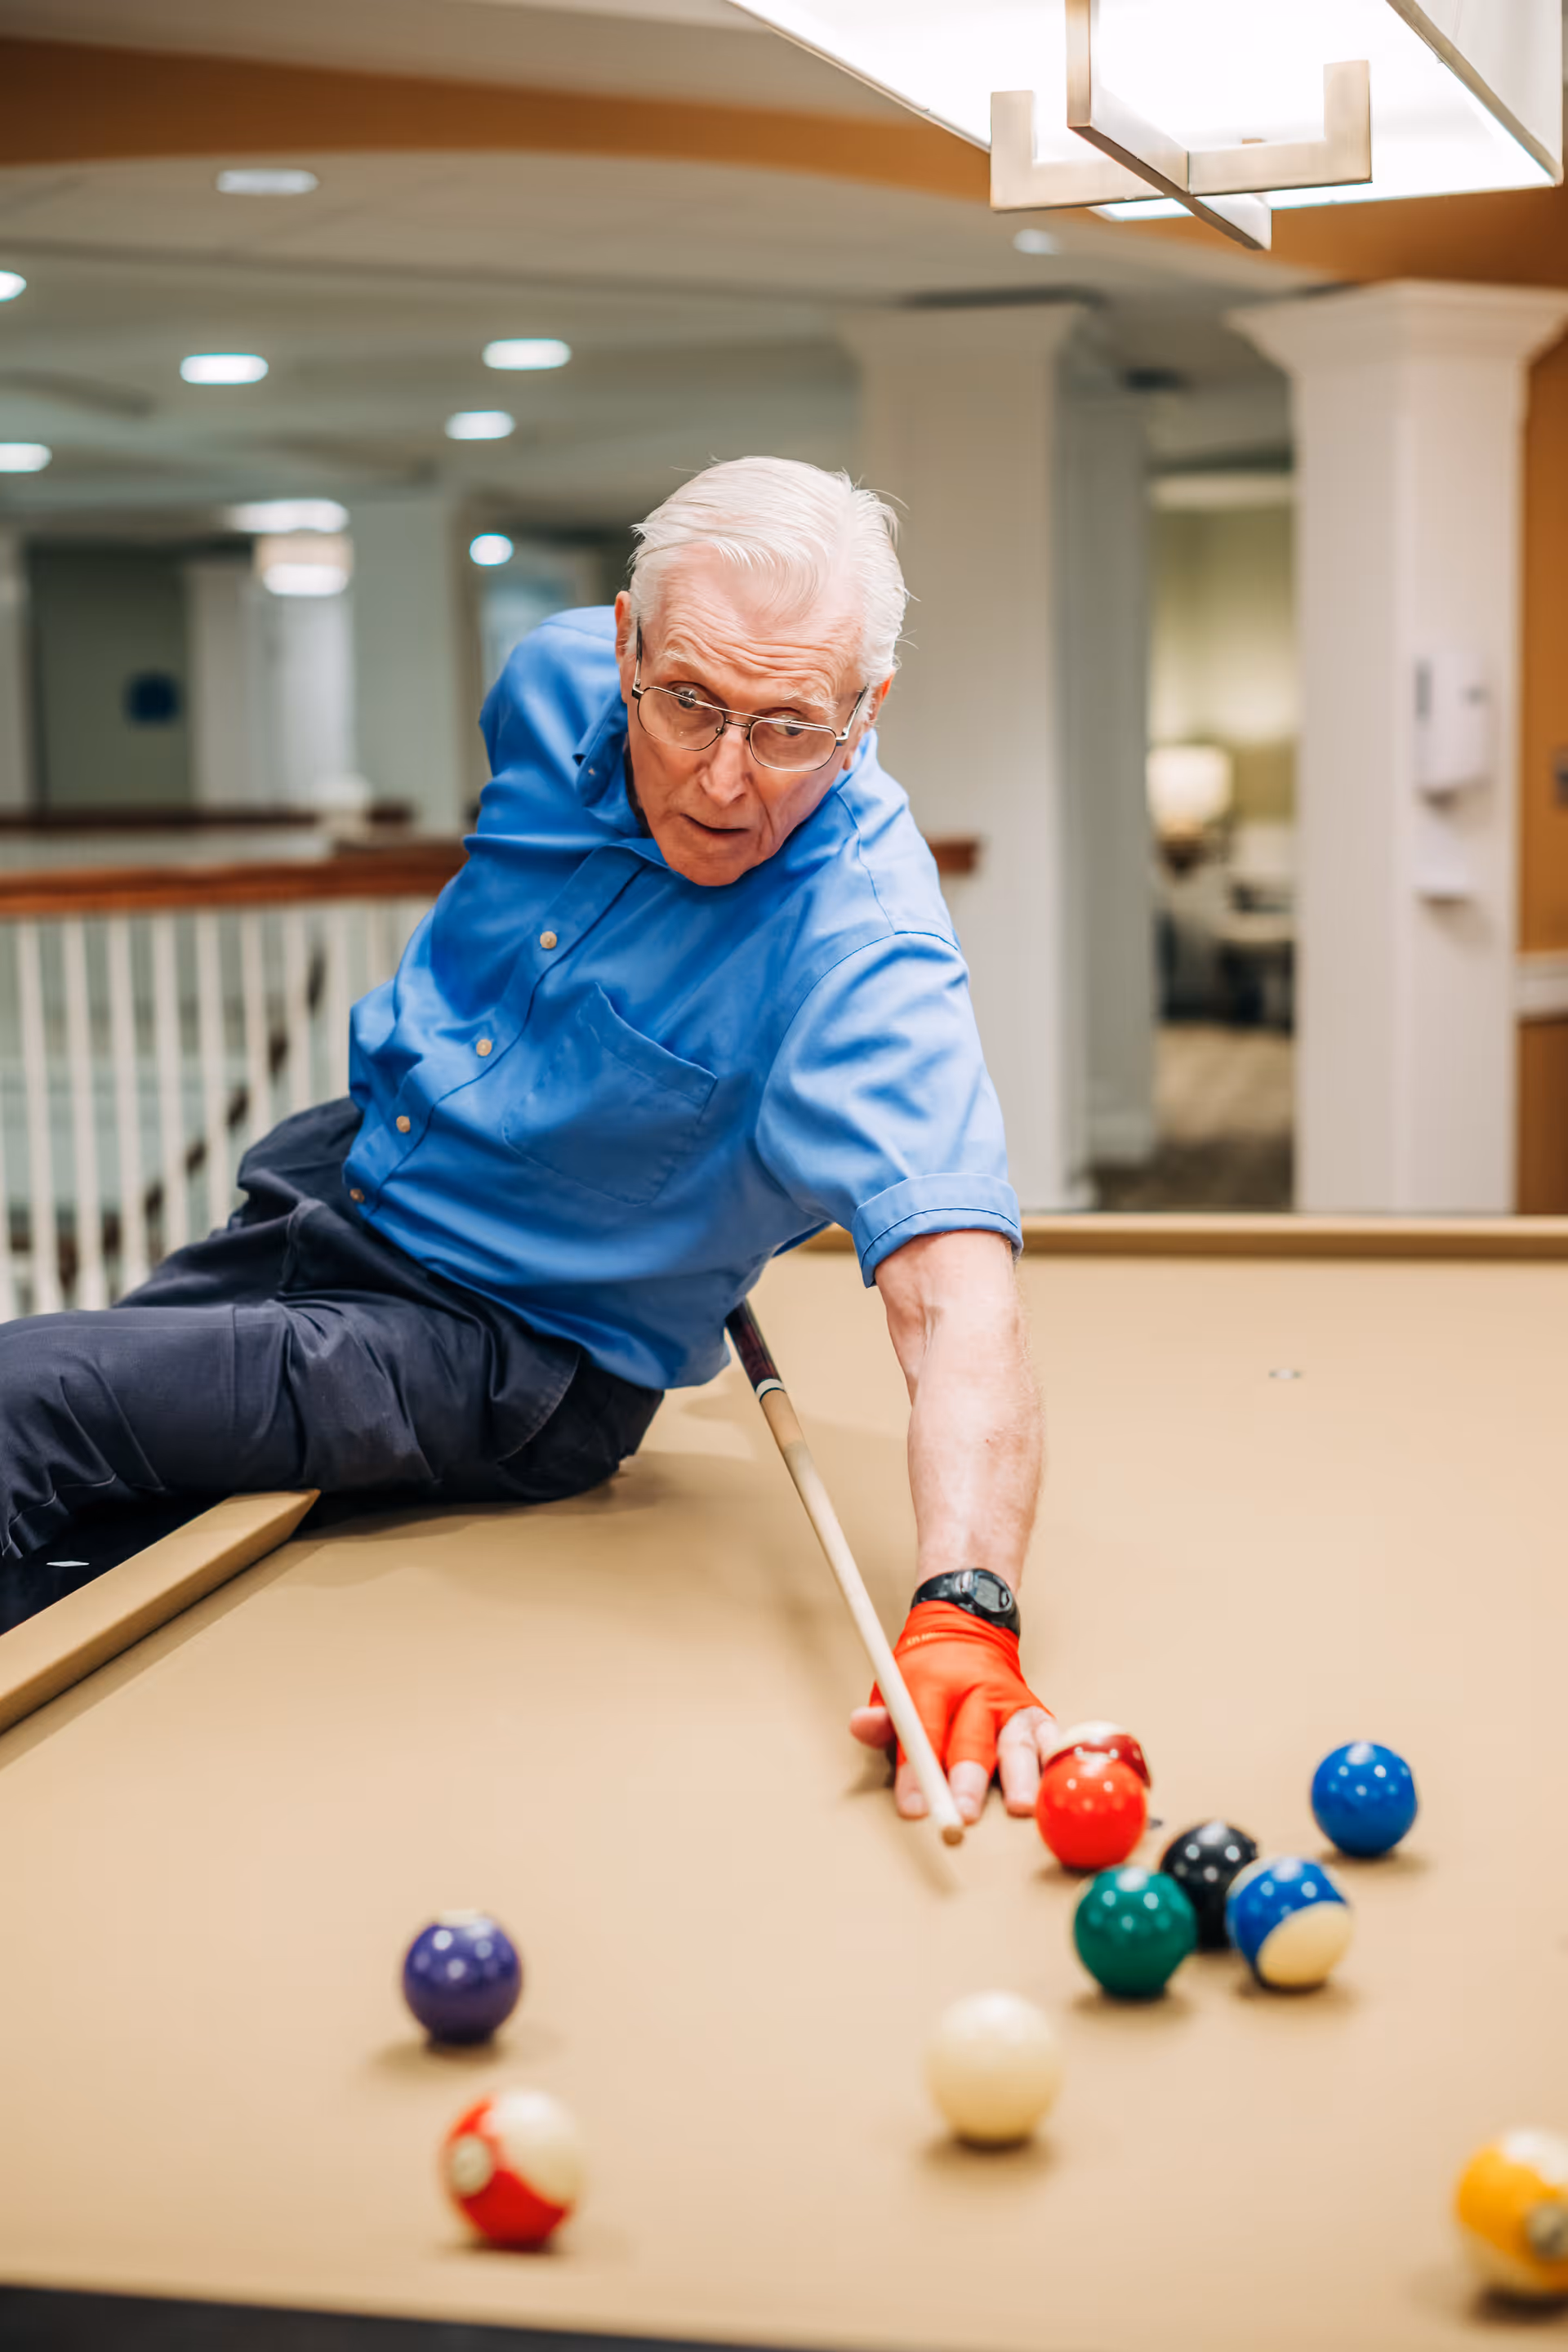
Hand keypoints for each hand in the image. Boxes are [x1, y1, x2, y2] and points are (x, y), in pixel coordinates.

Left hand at [849, 1600, 1055, 1825]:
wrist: (970, 1628)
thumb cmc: (928, 1670)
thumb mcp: (895, 1683)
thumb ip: (882, 1715)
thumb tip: (862, 1726)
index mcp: (935, 1683)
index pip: (924, 1730)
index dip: (916, 1771)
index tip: (913, 1807)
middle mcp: (978, 1692)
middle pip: (973, 1739)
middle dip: (968, 1779)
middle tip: (962, 1813)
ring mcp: (1011, 1703)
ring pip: (1018, 1741)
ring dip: (1019, 1776)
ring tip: (1019, 1806)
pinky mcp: (1038, 1715)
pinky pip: (1051, 1739)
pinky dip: (1055, 1762)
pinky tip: (1055, 1786)